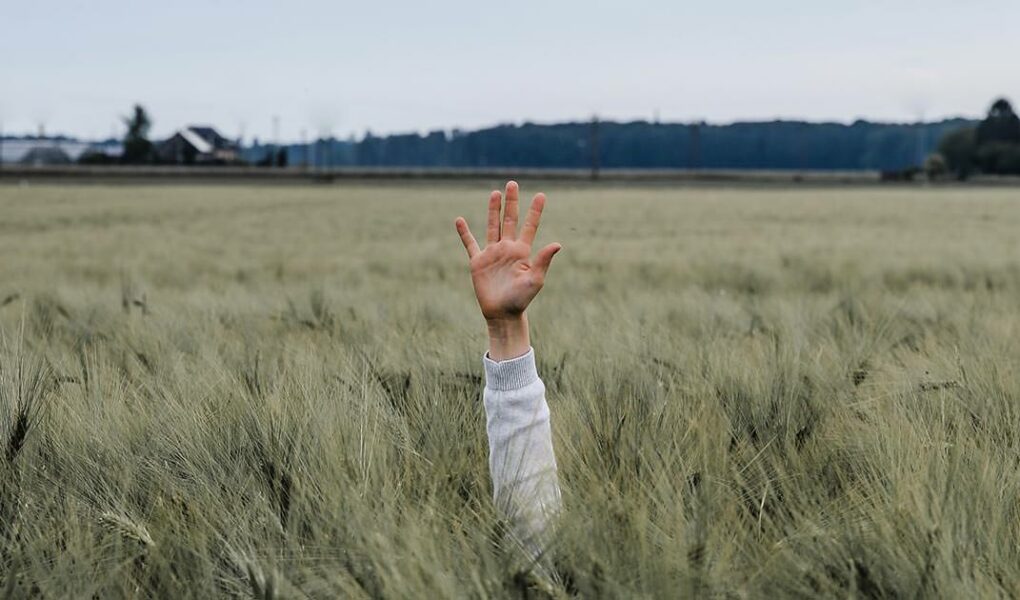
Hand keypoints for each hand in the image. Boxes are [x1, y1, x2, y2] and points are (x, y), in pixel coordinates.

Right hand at [455, 181, 561, 359]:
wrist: (502, 314)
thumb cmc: (521, 299)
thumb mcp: (535, 280)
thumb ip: (543, 261)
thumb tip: (557, 244)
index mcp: (523, 252)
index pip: (530, 226)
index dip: (535, 211)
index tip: (541, 195)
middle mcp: (508, 249)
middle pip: (510, 220)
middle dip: (512, 202)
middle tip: (512, 183)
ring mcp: (492, 254)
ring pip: (492, 226)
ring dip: (493, 210)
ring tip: (495, 193)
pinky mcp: (478, 262)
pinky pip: (470, 244)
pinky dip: (464, 233)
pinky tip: (460, 220)